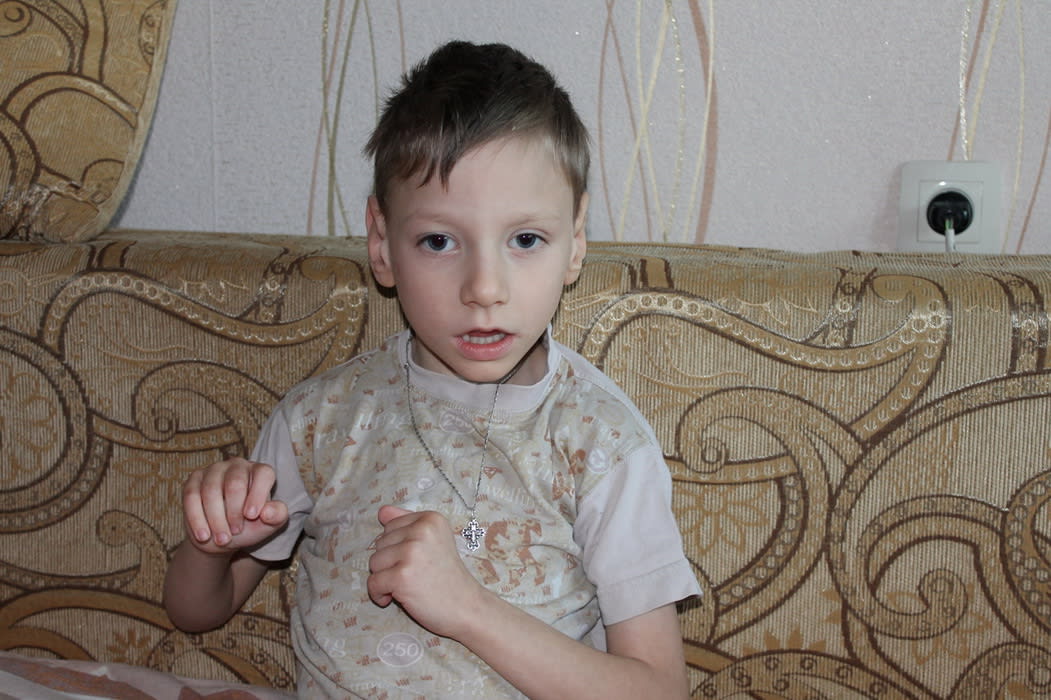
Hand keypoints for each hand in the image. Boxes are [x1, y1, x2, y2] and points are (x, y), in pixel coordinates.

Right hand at [181, 457, 288, 554]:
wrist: (222, 537)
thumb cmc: (250, 526)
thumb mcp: (269, 524)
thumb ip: (278, 516)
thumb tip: (268, 511)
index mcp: (260, 472)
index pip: (263, 474)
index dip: (258, 494)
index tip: (252, 516)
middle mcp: (238, 465)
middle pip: (235, 484)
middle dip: (234, 512)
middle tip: (236, 532)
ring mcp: (214, 470)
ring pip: (211, 491)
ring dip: (216, 519)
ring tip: (222, 539)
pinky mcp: (194, 481)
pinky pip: (191, 497)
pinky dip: (197, 519)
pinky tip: (203, 535)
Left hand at [367, 506, 485, 636]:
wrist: (466, 607)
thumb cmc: (447, 577)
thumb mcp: (434, 541)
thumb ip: (408, 523)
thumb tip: (382, 511)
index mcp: (430, 519)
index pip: (390, 527)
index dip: (397, 548)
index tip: (416, 560)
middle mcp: (422, 530)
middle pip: (380, 544)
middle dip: (390, 563)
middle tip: (415, 575)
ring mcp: (411, 552)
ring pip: (374, 563)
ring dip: (384, 579)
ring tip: (408, 585)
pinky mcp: (402, 576)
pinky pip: (373, 583)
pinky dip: (379, 595)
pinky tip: (396, 598)